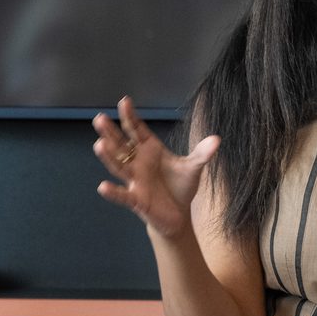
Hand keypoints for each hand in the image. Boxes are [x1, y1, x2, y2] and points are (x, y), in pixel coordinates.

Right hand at [93, 96, 219, 237]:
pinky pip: (123, 195)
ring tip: (99, 144)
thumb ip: (202, 153)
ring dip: (109, 157)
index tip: (124, 101)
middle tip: (99, 118)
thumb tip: (217, 139)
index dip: (130, 116)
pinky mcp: (136, 199)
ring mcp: (135, 181)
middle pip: (121, 145)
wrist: (178, 214)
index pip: (137, 130)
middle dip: (111, 132)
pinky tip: (103, 187)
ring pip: (119, 166)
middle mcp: (138, 163)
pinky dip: (113, 192)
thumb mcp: (193, 168)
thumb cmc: (181, 186)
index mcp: (150, 149)